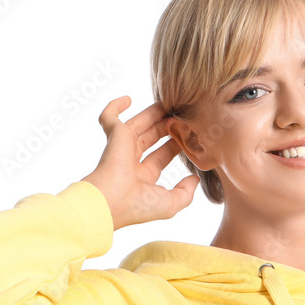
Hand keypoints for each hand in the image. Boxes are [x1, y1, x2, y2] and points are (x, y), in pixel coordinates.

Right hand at [81, 96, 199, 227]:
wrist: (111, 201)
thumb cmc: (138, 206)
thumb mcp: (170, 204)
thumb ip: (185, 192)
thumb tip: (195, 179)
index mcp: (142, 178)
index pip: (161, 156)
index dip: (175, 145)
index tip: (190, 135)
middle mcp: (130, 162)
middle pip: (151, 137)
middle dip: (166, 126)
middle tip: (182, 115)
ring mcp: (121, 148)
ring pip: (137, 124)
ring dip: (152, 113)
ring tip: (170, 101)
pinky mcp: (113, 135)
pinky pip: (109, 117)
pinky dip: (115, 106)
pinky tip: (128, 99)